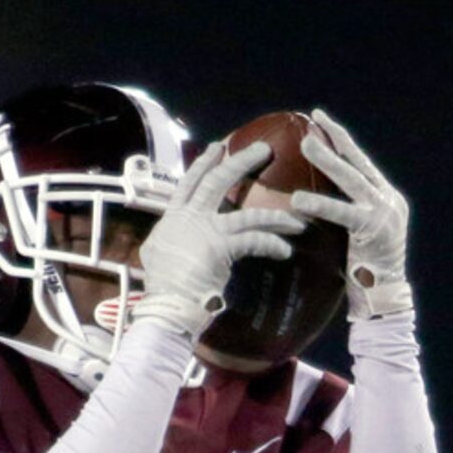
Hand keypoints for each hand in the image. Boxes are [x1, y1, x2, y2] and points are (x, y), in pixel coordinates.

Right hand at [133, 139, 305, 338]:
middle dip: (242, 161)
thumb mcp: (155, 256)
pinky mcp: (221, 247)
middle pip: (218, 181)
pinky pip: (254, 240)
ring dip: (276, 215)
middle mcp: (191, 217)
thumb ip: (165, 241)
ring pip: (248, 214)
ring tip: (297, 219)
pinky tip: (285, 250)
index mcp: (174, 218)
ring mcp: (207, 230)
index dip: (204, 163)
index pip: (189, 183)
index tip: (218, 147)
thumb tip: (164, 240)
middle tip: (264, 149)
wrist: (167, 304)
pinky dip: (271, 245)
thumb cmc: (163, 287)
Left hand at [291, 109, 412, 318]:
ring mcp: (384, 213)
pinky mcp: (374, 230)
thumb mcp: (355, 238)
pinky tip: (298, 200)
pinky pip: (343, 213)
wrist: (383, 301)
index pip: (360, 163)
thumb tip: (313, 201)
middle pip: (358, 161)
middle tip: (316, 118)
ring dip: (328, 159)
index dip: (342, 141)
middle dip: (337, 137)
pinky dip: (320, 206)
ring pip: (352, 179)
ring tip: (306, 144)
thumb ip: (344, 216)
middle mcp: (388, 200)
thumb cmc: (362, 275)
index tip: (323, 121)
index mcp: (385, 198)